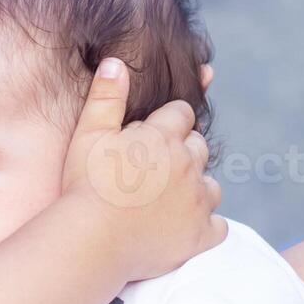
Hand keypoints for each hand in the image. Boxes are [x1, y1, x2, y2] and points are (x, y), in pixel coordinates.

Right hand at [61, 58, 224, 281]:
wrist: (91, 241)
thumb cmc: (85, 187)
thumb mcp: (89, 134)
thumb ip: (106, 97)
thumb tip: (116, 62)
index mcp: (164, 137)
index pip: (181, 114)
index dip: (167, 123)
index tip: (153, 135)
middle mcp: (188, 165)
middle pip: (199, 148)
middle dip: (183, 153)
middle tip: (156, 169)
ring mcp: (198, 202)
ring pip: (211, 186)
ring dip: (196, 187)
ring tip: (171, 198)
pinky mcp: (201, 235)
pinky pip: (218, 226)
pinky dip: (206, 225)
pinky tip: (186, 227)